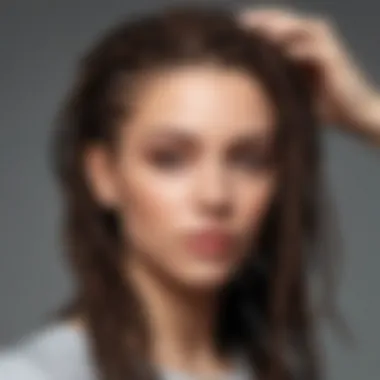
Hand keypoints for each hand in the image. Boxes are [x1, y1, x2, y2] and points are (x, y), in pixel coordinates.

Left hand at [238, 8, 379, 135]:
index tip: (234, 30)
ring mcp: (325, 47)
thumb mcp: (291, 90)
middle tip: (241, 25)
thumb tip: (243, 84)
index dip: (257, 25)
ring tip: (256, 33)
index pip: (277, 26)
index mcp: (302, 45)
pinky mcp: (334, 59)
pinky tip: (279, 55)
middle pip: (286, 21)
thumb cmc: (318, 104)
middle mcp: (314, 41)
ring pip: (300, 29)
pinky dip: (296, 50)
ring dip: (278, 29)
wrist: (350, 114)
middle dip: (263, 21)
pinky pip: (313, 50)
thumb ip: (273, 81)